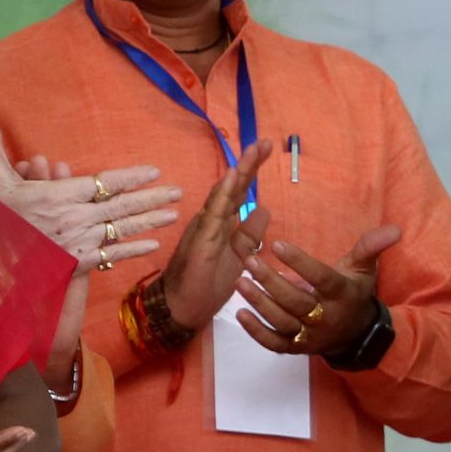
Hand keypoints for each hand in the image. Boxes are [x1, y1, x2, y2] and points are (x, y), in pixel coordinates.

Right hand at [0, 112, 179, 270]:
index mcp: (59, 196)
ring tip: (174, 214)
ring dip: (150, 221)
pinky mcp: (78, 264)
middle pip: (121, 206)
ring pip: (121, 229)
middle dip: (152, 198)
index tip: (153, 171)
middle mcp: (75, 219)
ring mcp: (79, 243)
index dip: (131, 177)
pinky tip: (153, 245)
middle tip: (178, 192)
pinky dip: (133, 250)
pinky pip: (112, 256)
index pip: (104, 183)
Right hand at [161, 140, 275, 329]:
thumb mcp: (238, 257)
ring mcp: (204, 229)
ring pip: (222, 195)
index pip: (239, 191)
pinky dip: (222, 195)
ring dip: (238, 172)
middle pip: (232, 187)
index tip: (267, 147)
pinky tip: (231, 177)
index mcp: (221, 223)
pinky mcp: (200, 241)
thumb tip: (264, 208)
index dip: (252, 170)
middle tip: (265, 142)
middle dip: (249, 164)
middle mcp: (211, 220)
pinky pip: (212, 215)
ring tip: (253, 151)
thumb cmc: (207, 283)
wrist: (183, 309)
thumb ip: (250, 234)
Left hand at [235, 225, 400, 356]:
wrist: (355, 334)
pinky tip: (240, 314)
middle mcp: (325, 316)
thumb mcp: (364, 269)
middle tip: (249, 262)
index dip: (300, 263)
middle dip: (271, 282)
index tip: (277, 244)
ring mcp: (310, 335)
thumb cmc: (354, 293)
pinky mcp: (297, 347)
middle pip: (296, 301)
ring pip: (283, 322)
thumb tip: (395, 229)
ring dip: (260, 303)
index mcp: (341, 294)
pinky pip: (275, 343)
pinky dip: (256, 332)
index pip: (320, 278)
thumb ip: (372, 247)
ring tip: (240, 282)